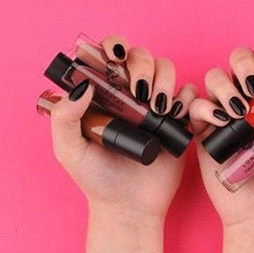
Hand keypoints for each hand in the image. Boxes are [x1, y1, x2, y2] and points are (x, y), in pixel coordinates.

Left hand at [47, 35, 196, 220]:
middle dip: (142, 66)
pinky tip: (174, 116)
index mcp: (103, 95)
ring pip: (167, 69)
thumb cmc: (97, 180)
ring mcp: (155, 106)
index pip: (108, 55)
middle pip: (141, 56)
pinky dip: (186, 99)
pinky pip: (190, 94)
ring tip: (157, 109)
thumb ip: (64, 118)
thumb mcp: (69, 150)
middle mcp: (130, 95)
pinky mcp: (178, 121)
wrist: (129, 206)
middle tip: (139, 93)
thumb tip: (82, 85)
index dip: (113, 46)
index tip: (114, 56)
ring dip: (165, 80)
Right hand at [189, 32, 253, 226]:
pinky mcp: (205, 129)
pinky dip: (205, 108)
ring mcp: (226, 112)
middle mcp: (250, 100)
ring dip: (225, 86)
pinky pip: (196, 105)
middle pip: (240, 59)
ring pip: (216, 77)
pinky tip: (221, 123)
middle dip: (245, 63)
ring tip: (239, 112)